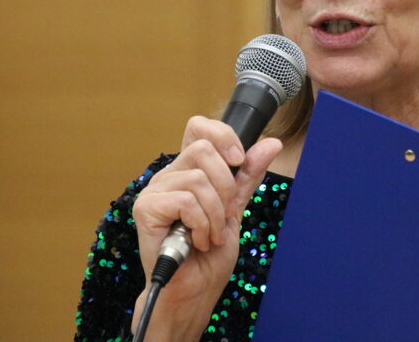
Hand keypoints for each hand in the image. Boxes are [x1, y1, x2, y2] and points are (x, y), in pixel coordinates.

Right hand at [131, 116, 282, 341]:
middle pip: (204, 148)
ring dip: (215, 214)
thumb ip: (249, 174)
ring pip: (199, 178)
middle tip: (224, 213)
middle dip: (226, 185)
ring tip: (211, 234)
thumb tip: (272, 143)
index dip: (223, 136)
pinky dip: (201, 224)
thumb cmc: (210, 253)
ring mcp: (155, 190)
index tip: (239, 161)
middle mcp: (170, 174)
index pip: (199, 127)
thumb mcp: (237, 207)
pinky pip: (186, 201)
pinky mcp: (146, 208)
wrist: (195, 291)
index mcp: (189, 169)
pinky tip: (197, 241)